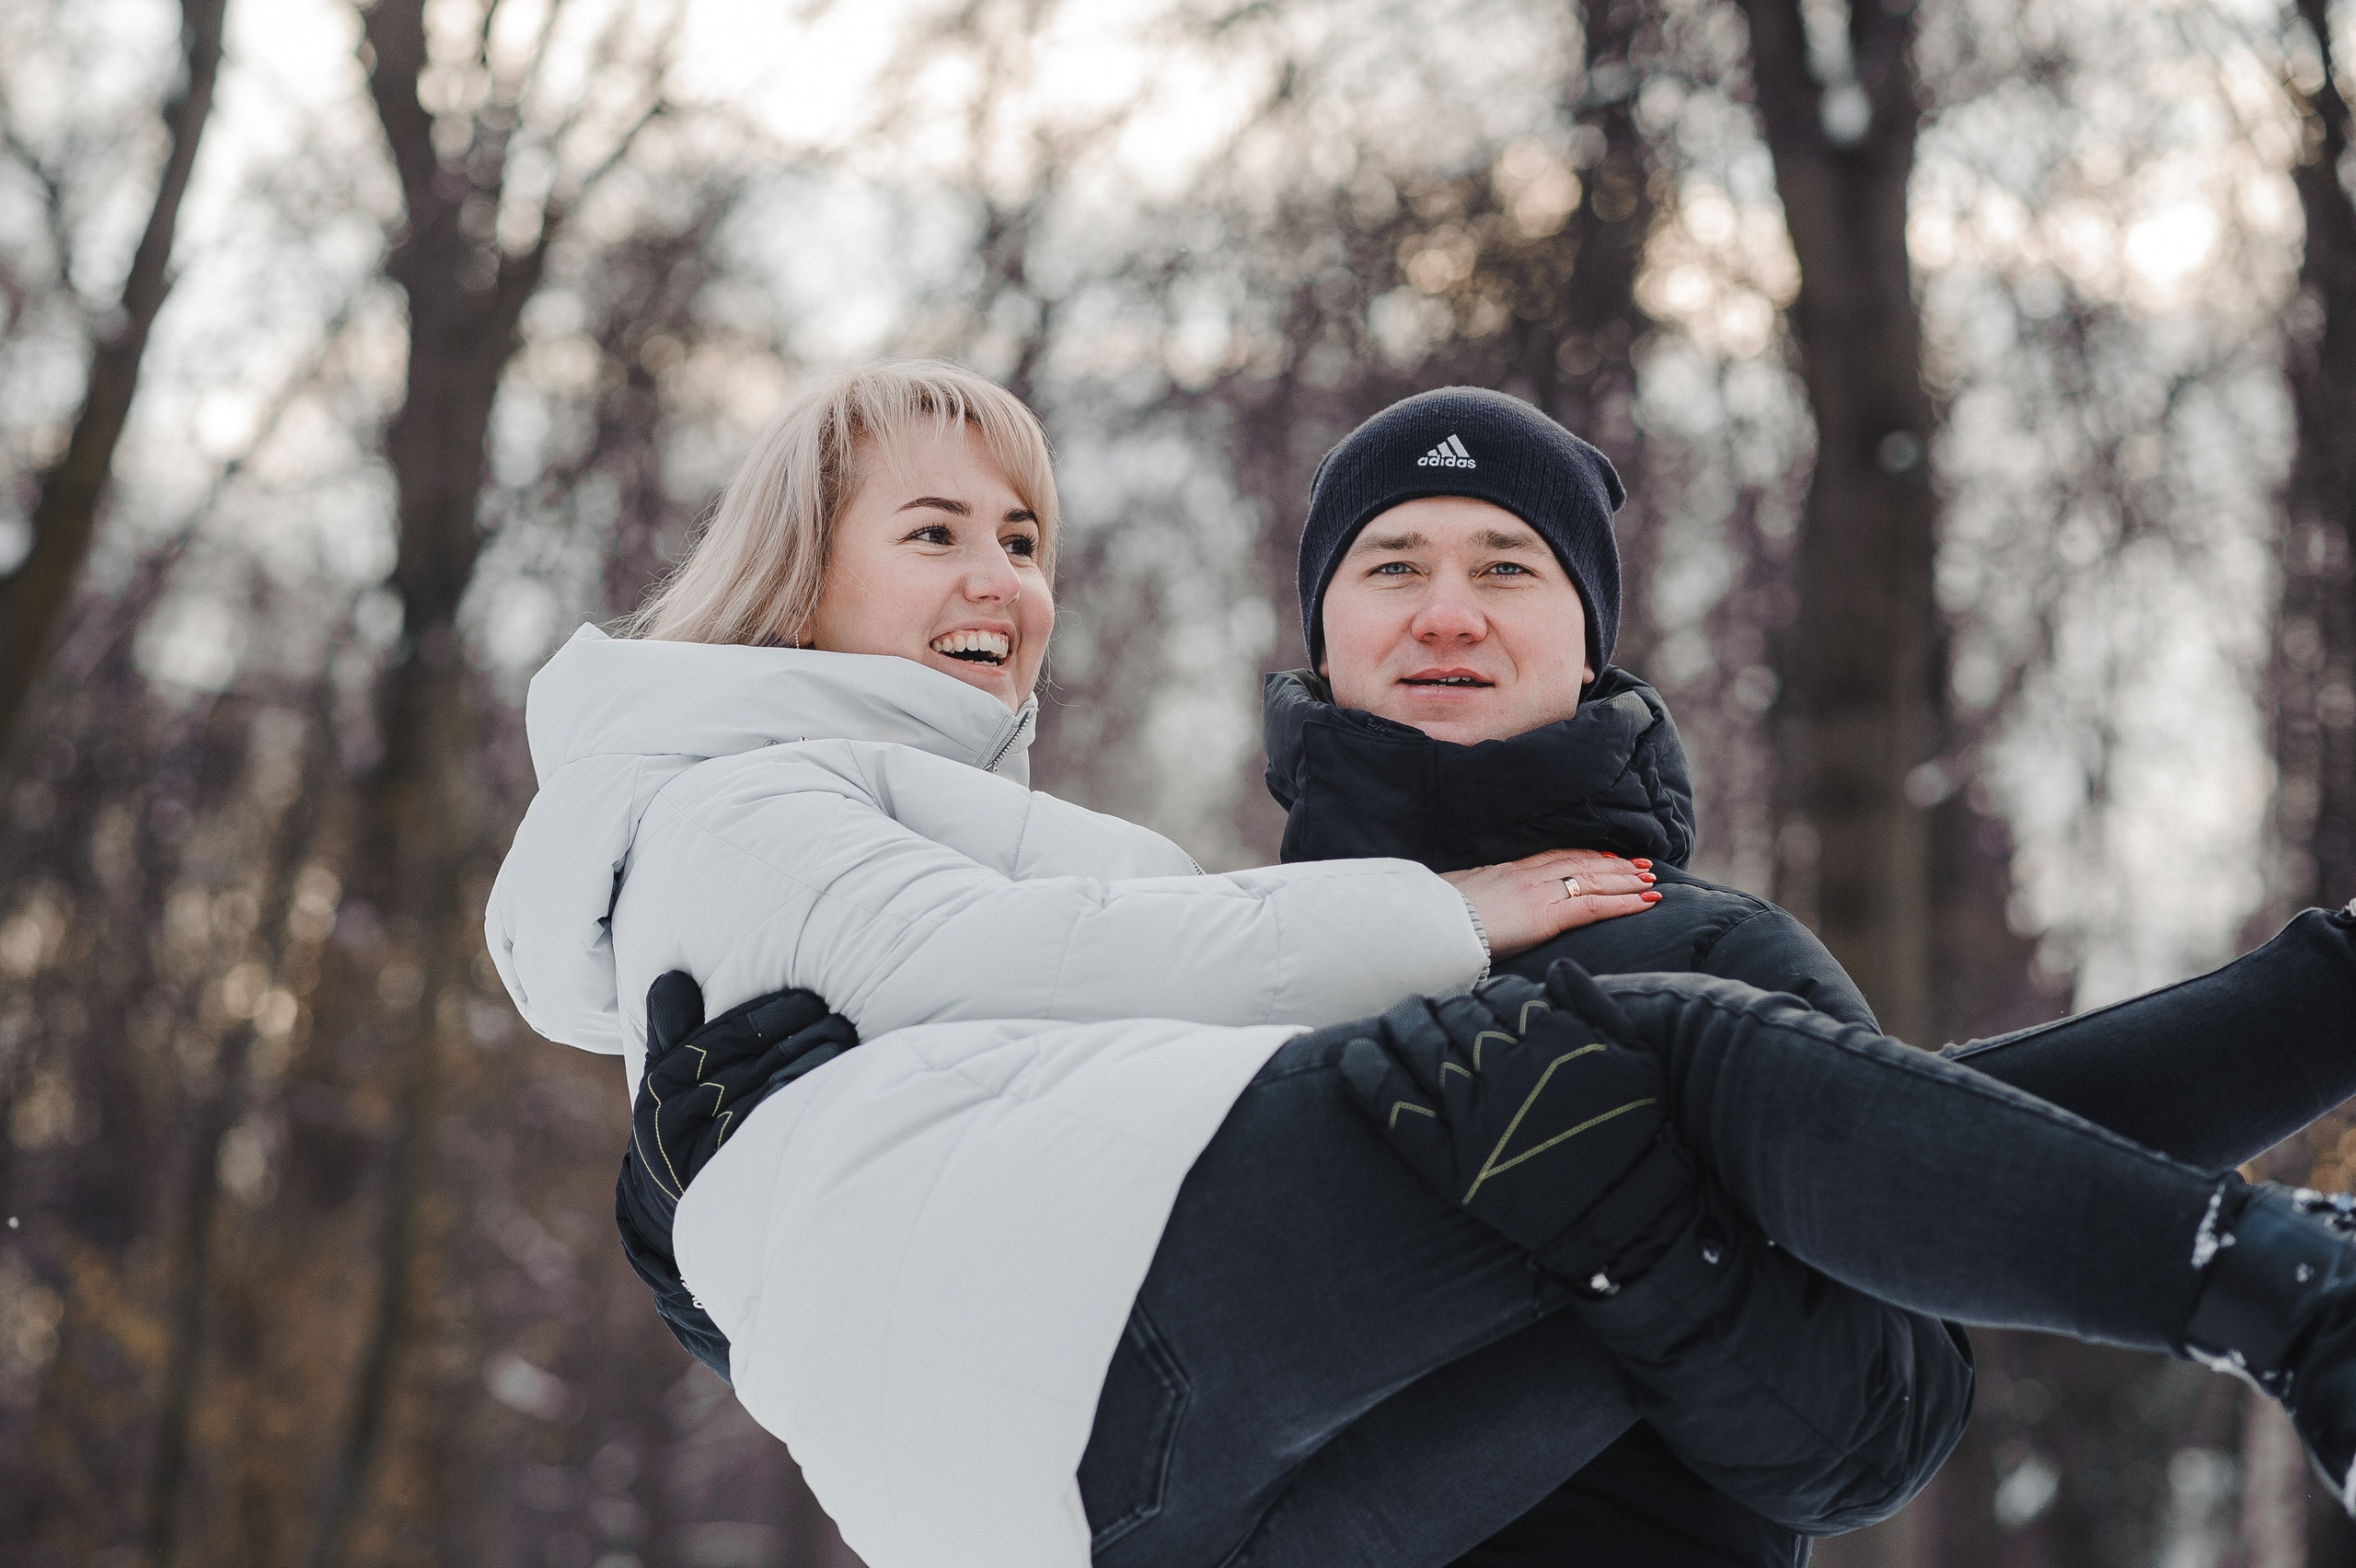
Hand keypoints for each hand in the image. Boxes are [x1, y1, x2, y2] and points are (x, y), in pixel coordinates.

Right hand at [1442, 848, 1659, 957]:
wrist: (1431, 924)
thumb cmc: (1435, 915)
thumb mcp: (1454, 895)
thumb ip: (1472, 895)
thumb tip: (1469, 903)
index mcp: (1505, 870)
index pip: (1554, 857)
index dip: (1583, 856)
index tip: (1605, 857)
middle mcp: (1527, 875)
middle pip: (1580, 864)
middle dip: (1613, 865)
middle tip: (1641, 865)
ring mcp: (1538, 893)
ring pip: (1594, 880)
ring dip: (1626, 880)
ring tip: (1651, 881)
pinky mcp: (1546, 916)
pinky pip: (1593, 906)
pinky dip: (1624, 903)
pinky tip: (1646, 902)